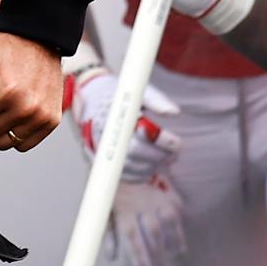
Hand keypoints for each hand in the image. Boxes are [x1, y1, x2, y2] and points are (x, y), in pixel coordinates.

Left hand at [0, 31, 60, 150]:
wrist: (41, 39)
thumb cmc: (9, 47)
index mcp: (4, 90)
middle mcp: (24, 106)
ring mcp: (39, 116)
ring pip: (3, 143)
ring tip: (3, 103)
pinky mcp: (50, 121)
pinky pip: (23, 145)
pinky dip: (16, 133)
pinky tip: (16, 112)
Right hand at [64, 67, 180, 181]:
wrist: (90, 100)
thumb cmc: (118, 96)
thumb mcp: (136, 91)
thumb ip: (156, 99)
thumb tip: (174, 112)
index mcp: (116, 114)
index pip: (141, 132)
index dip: (160, 140)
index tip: (176, 142)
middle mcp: (106, 132)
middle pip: (135, 151)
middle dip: (159, 155)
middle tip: (175, 153)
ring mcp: (102, 148)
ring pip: (130, 166)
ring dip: (153, 166)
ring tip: (166, 159)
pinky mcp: (102, 162)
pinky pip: (123, 175)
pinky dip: (141, 175)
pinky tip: (152, 167)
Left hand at [105, 176, 184, 265]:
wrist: (121, 166)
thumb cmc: (110, 194)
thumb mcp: (103, 212)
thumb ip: (108, 235)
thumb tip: (111, 259)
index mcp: (122, 209)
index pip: (132, 235)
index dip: (138, 254)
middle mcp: (140, 203)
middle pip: (152, 231)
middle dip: (157, 254)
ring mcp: (155, 198)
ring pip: (168, 219)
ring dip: (173, 240)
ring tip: (175, 257)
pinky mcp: (164, 193)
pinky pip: (176, 208)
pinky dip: (180, 226)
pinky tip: (180, 243)